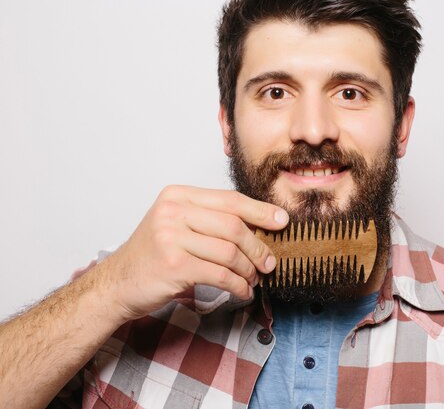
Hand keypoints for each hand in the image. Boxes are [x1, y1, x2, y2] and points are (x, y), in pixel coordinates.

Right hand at [95, 185, 288, 320]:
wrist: (117, 284)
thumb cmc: (153, 256)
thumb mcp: (177, 226)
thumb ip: (211, 220)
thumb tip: (260, 227)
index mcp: (177, 196)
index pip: (230, 199)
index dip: (260, 210)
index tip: (281, 221)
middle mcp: (173, 211)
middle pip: (233, 225)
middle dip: (258, 247)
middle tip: (269, 262)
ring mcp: (171, 237)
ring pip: (229, 251)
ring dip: (248, 270)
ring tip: (253, 279)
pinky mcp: (174, 264)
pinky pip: (220, 274)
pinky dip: (238, 285)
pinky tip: (242, 291)